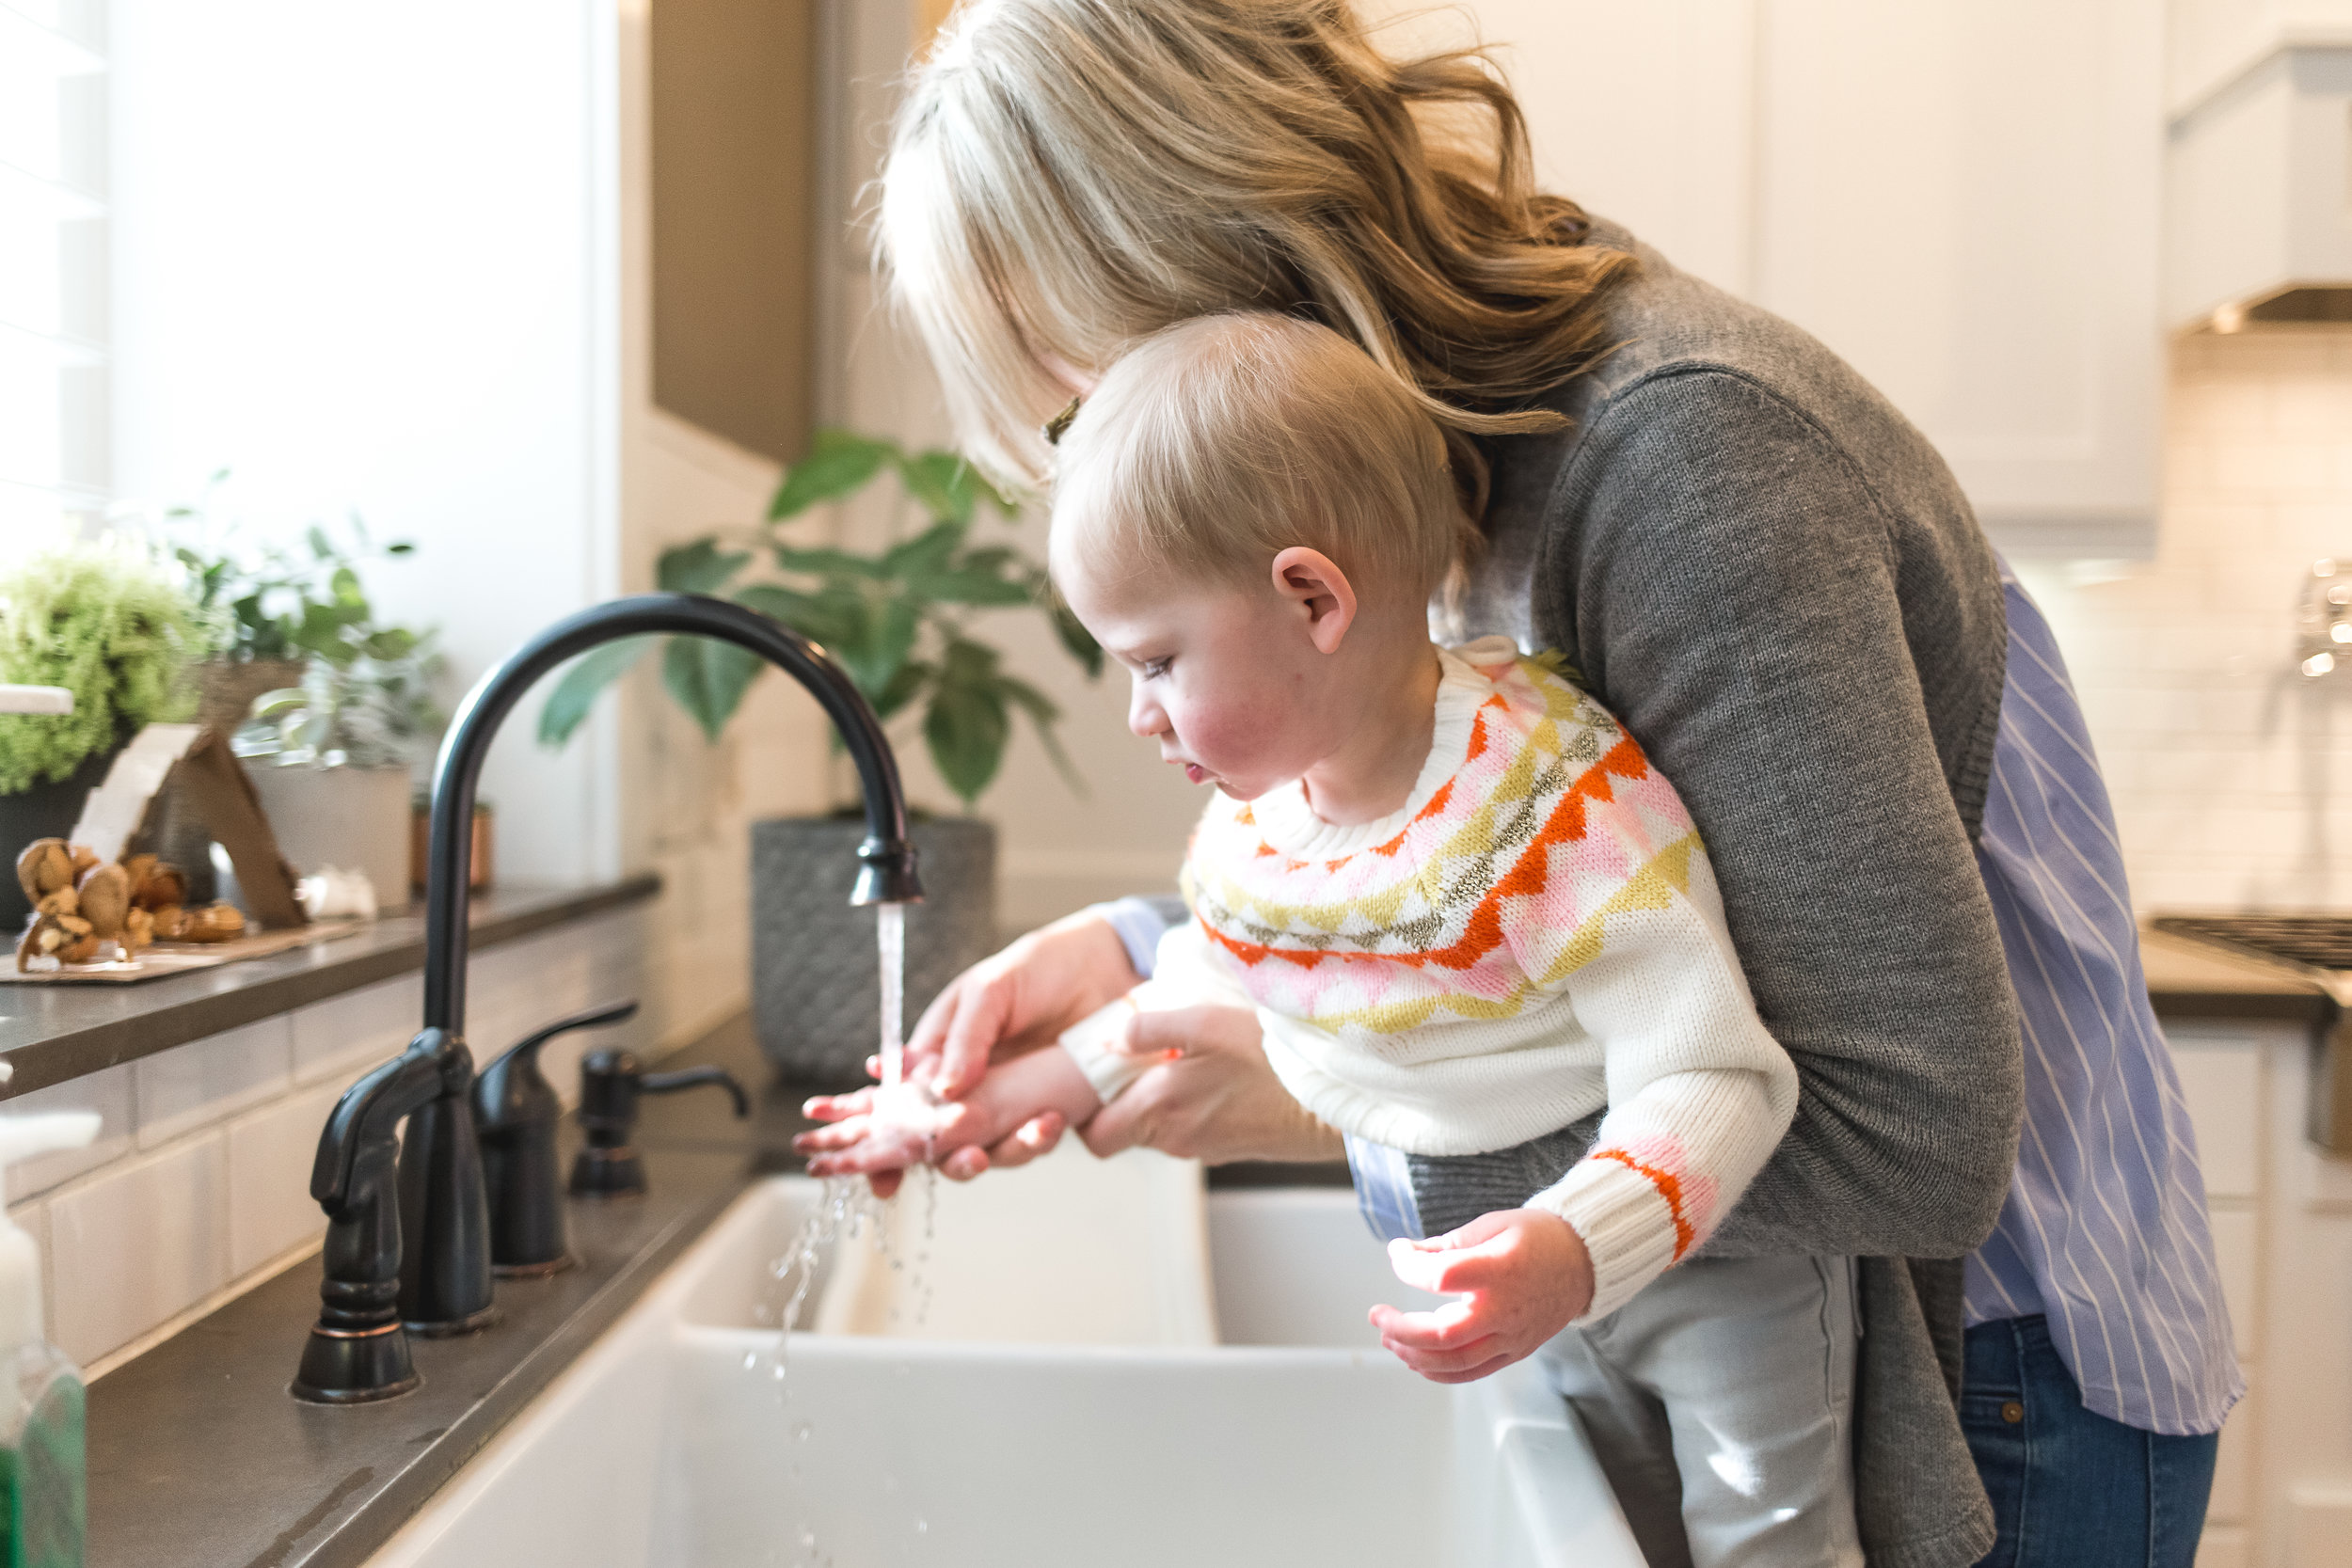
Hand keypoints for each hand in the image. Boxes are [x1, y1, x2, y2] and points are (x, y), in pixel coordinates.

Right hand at [804, 913, 1135, 1197]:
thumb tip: (943, 1090)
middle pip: (944, 1141)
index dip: (886, 1146)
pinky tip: (1052, 1121)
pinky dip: (1038, 1139)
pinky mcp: (1047, 1111)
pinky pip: (1033, 1140)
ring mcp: (1008, 1103)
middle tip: (971, 1158)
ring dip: (1006, 1150)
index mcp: (940, 1054)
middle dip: (952, 1159)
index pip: (902, 1107)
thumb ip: (964, 1039)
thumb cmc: (1039, 967)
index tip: (884, 1178)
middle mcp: (969, 1087)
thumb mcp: (990, 990)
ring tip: (1030, 1131)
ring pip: (991, 1148)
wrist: (1106, 965)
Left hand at [1078, 1004, 1342, 1164]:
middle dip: (1125, 1100)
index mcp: (1158, 1110)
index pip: (1096, 1136)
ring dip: (1161, 1099)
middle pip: (1125, 1131)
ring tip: (1184, 1059)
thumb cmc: (1269, 1056)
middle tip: (1144, 1059)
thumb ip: (1147, 1030)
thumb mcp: (1203, 1023)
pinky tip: (1215, 1075)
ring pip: (1158, 1129)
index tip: (1103, 1074)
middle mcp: (1175, 1140)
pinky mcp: (1229, 1147)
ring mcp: (1203, 1149)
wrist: (1331, 1096)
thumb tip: (1108, 1040)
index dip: (1089, 1109)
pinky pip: (1191, 1129)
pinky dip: (1191, 1106)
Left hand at [1368, 1209, 1593, 1383]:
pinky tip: (1415, 1357)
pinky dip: (1438, 1371)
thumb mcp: (1491, 1225)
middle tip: (1377, 1315)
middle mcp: (1507, 1310)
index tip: (1398, 1253)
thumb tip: (1404, 1253)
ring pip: (1454, 1362)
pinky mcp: (1514, 1353)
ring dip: (1412, 1354)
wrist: (1585, 1262)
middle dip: (1400, 1328)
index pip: (1441, 1276)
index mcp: (1501, 1269)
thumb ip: (1445, 1245)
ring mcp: (1512, 1338)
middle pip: (1443, 1335)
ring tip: (1389, 1337)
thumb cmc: (1538, 1238)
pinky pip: (1471, 1373)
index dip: (1408, 1266)